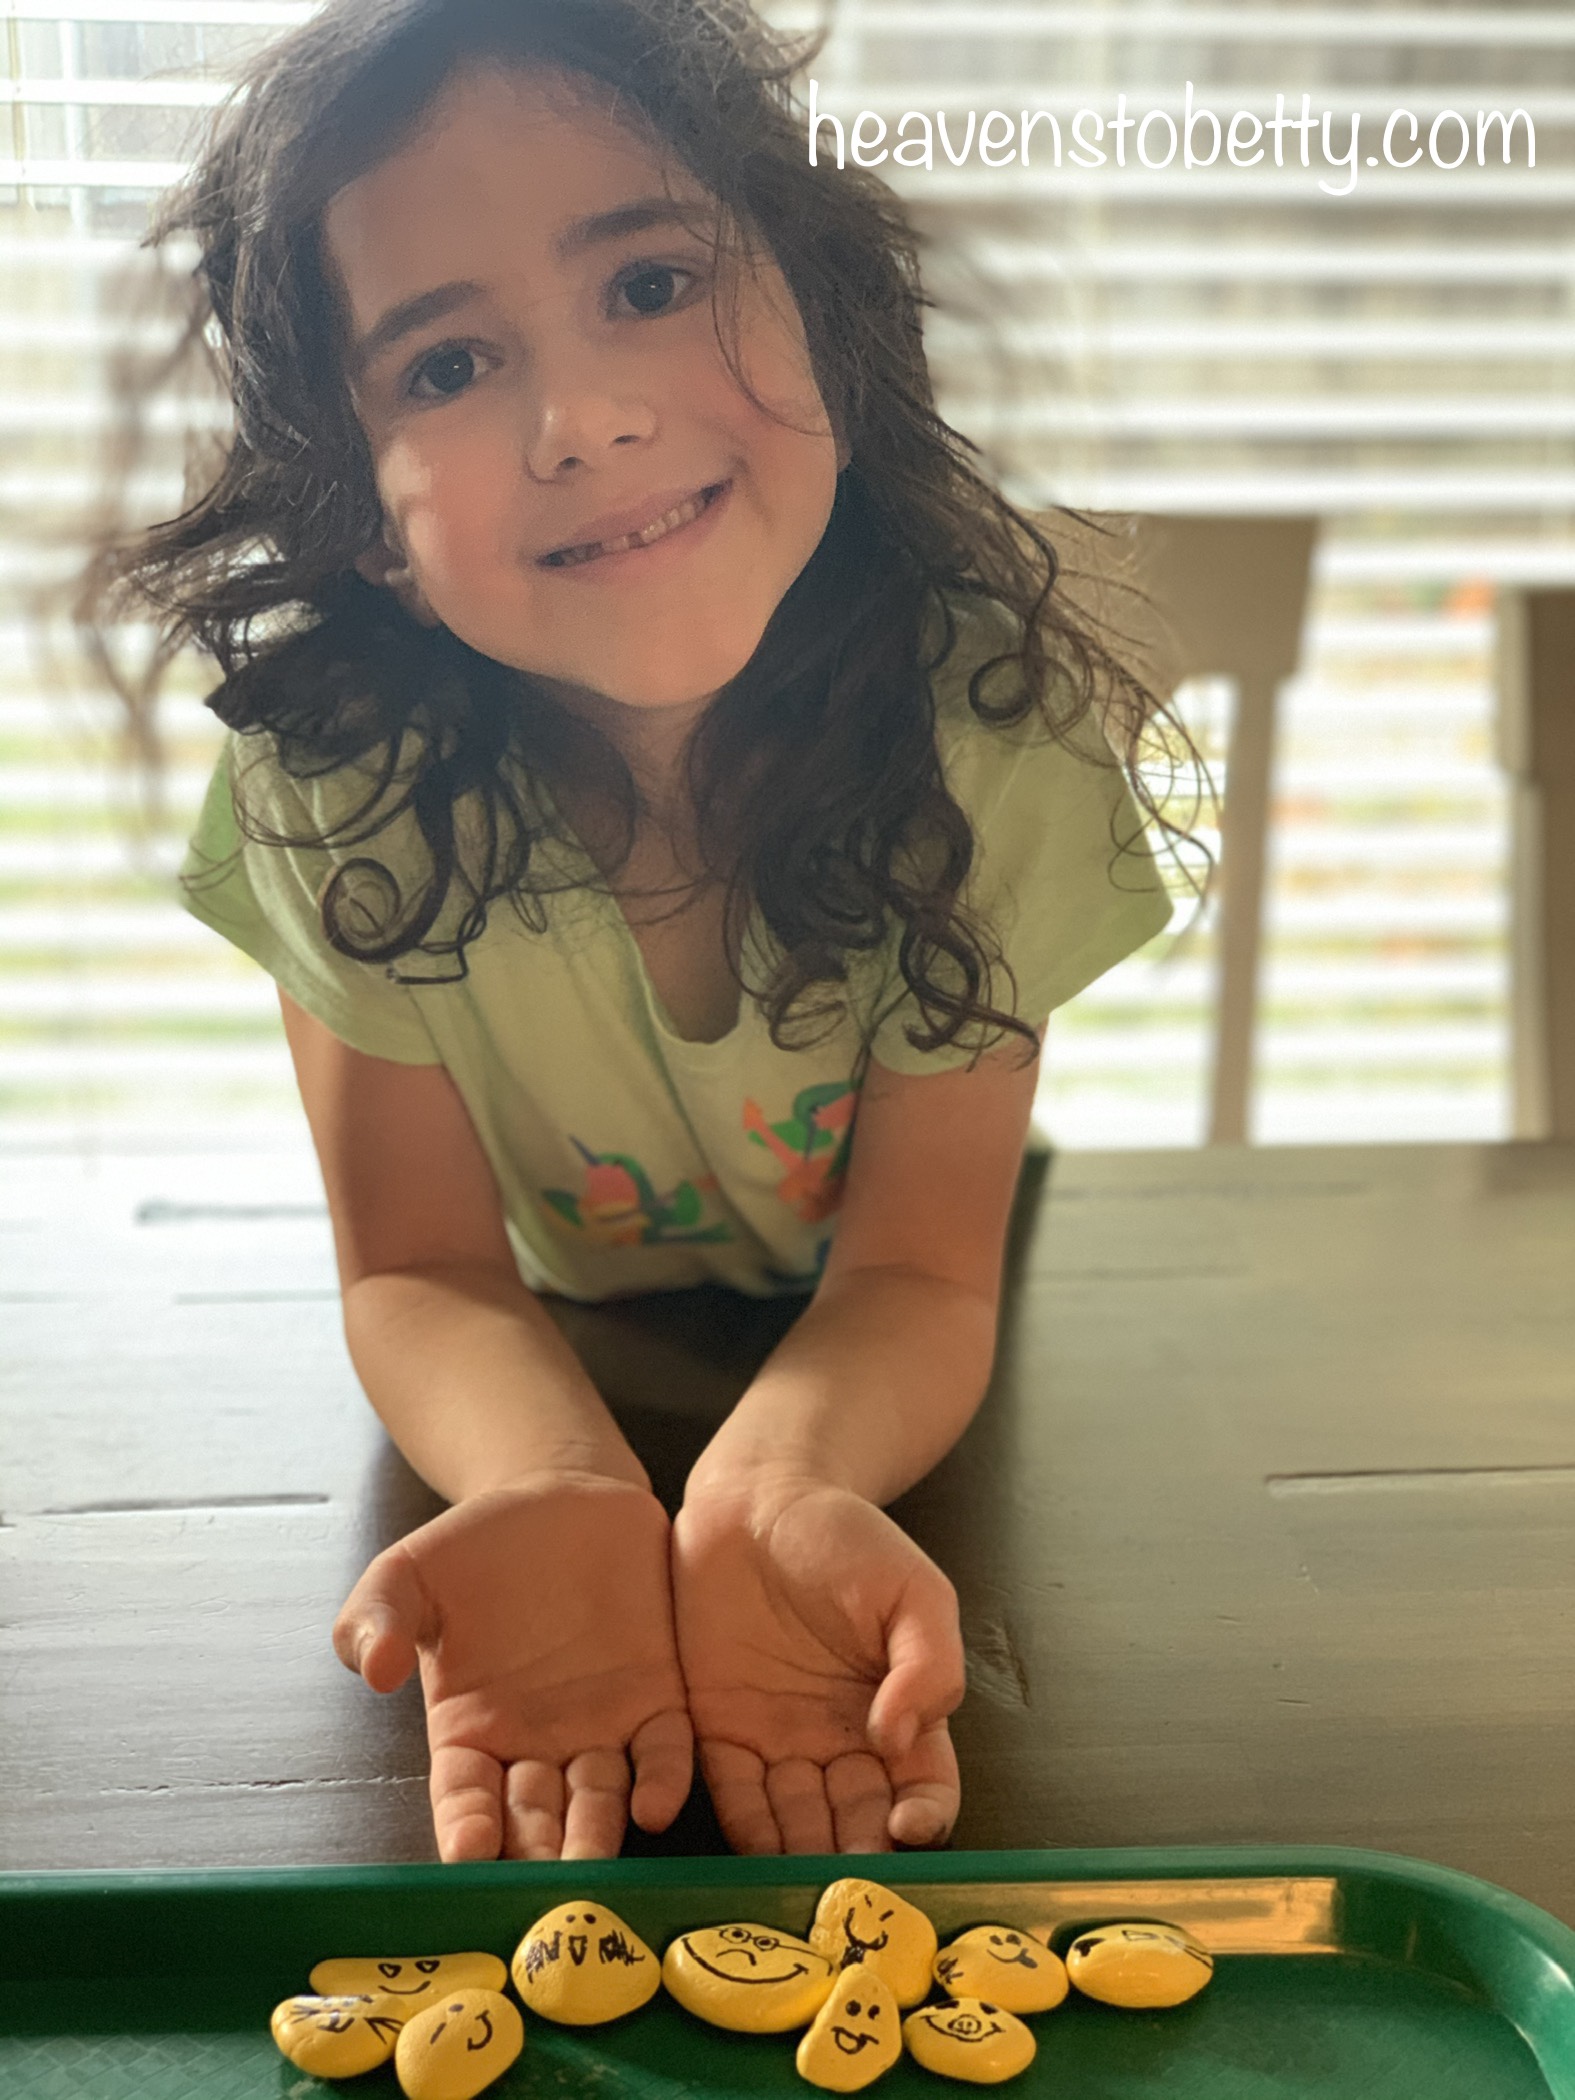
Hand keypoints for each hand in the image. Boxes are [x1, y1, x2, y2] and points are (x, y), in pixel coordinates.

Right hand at [334, 1472, 691, 1861]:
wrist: (560, 1495)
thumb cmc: (473, 1547)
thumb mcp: (406, 1575)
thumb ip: (378, 1619)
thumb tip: (372, 1669)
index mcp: (469, 1730)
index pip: (464, 1798)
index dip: (465, 1827)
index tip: (466, 1852)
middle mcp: (537, 1746)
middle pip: (536, 1820)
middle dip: (538, 1859)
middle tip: (543, 1898)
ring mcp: (602, 1727)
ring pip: (600, 1800)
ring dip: (598, 1836)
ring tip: (597, 1866)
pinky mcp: (659, 1696)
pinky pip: (665, 1749)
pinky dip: (663, 1779)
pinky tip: (656, 1802)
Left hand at [671, 1478, 963, 1854]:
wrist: (759, 1499)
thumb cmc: (847, 1538)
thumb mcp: (913, 1589)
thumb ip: (929, 1662)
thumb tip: (903, 1737)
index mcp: (901, 1713)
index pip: (924, 1790)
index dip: (924, 1818)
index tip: (910, 1829)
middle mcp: (842, 1744)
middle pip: (858, 1824)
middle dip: (858, 1859)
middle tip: (851, 1888)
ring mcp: (780, 1743)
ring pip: (797, 1825)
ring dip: (802, 1860)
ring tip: (801, 1886)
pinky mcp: (719, 1732)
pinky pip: (733, 1795)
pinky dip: (744, 1829)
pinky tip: (753, 1852)